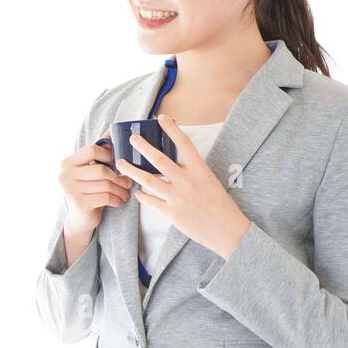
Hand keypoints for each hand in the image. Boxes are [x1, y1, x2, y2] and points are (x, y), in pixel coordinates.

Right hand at [58, 140, 134, 229]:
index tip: (117, 164)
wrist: (80, 218)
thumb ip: (98, 152)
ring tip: (125, 192)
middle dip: (118, 177)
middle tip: (128, 182)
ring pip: (106, 185)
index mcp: (67, 162)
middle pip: (101, 170)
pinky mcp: (80, 204)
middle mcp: (65, 175)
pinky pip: (106, 198)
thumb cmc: (88, 190)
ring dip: (120, 190)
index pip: (92, 150)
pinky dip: (117, 199)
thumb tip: (112, 130)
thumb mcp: (90, 170)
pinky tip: (119, 201)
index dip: (109, 155)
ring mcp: (71, 190)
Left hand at [116, 113, 251, 258]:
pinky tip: (138, 193)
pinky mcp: (172, 213)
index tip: (161, 117)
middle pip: (159, 159)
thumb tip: (171, 164)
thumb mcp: (208, 180)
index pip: (184, 143)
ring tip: (121, 163)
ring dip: (132, 171)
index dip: (172, 128)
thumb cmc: (219, 204)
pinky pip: (151, 201)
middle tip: (132, 138)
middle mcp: (187, 180)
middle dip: (143, 147)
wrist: (227, 229)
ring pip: (148, 180)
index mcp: (199, 169)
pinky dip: (142, 196)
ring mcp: (178, 197)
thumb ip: (191, 171)